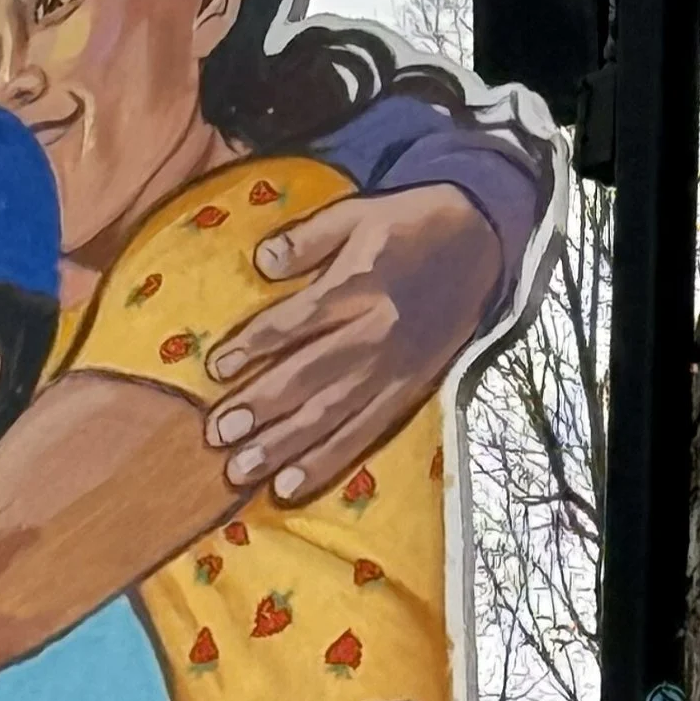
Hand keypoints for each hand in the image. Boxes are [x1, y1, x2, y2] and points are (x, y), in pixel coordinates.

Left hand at [203, 185, 499, 501]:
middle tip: (217, 435)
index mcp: (359, 286)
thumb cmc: (409, 227)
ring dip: (284, 447)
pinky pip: (363, 435)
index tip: (215, 368)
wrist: (484, 245)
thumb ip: (308, 237)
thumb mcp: (358, 214)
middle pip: (310, 377)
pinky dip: (325, 463)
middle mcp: (376, 334)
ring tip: (241, 470)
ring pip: (332, 416)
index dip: (254, 344)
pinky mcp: (408, 394)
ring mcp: (393, 371)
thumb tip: (261, 260)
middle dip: (261, 408)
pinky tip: (288, 487)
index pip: (297, 321)